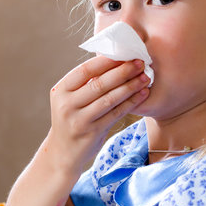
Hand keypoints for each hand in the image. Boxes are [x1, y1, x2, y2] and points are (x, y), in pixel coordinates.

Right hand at [46, 56, 149, 172]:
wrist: (63, 152)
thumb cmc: (71, 119)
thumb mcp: (70, 100)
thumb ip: (86, 83)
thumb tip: (114, 60)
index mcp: (60, 90)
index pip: (84, 70)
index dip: (106, 60)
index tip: (125, 53)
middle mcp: (67, 105)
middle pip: (99, 83)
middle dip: (122, 71)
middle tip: (140, 62)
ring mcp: (79, 120)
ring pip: (109, 99)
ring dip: (130, 86)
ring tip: (145, 77)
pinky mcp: (92, 132)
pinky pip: (116, 113)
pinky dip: (131, 102)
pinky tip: (142, 94)